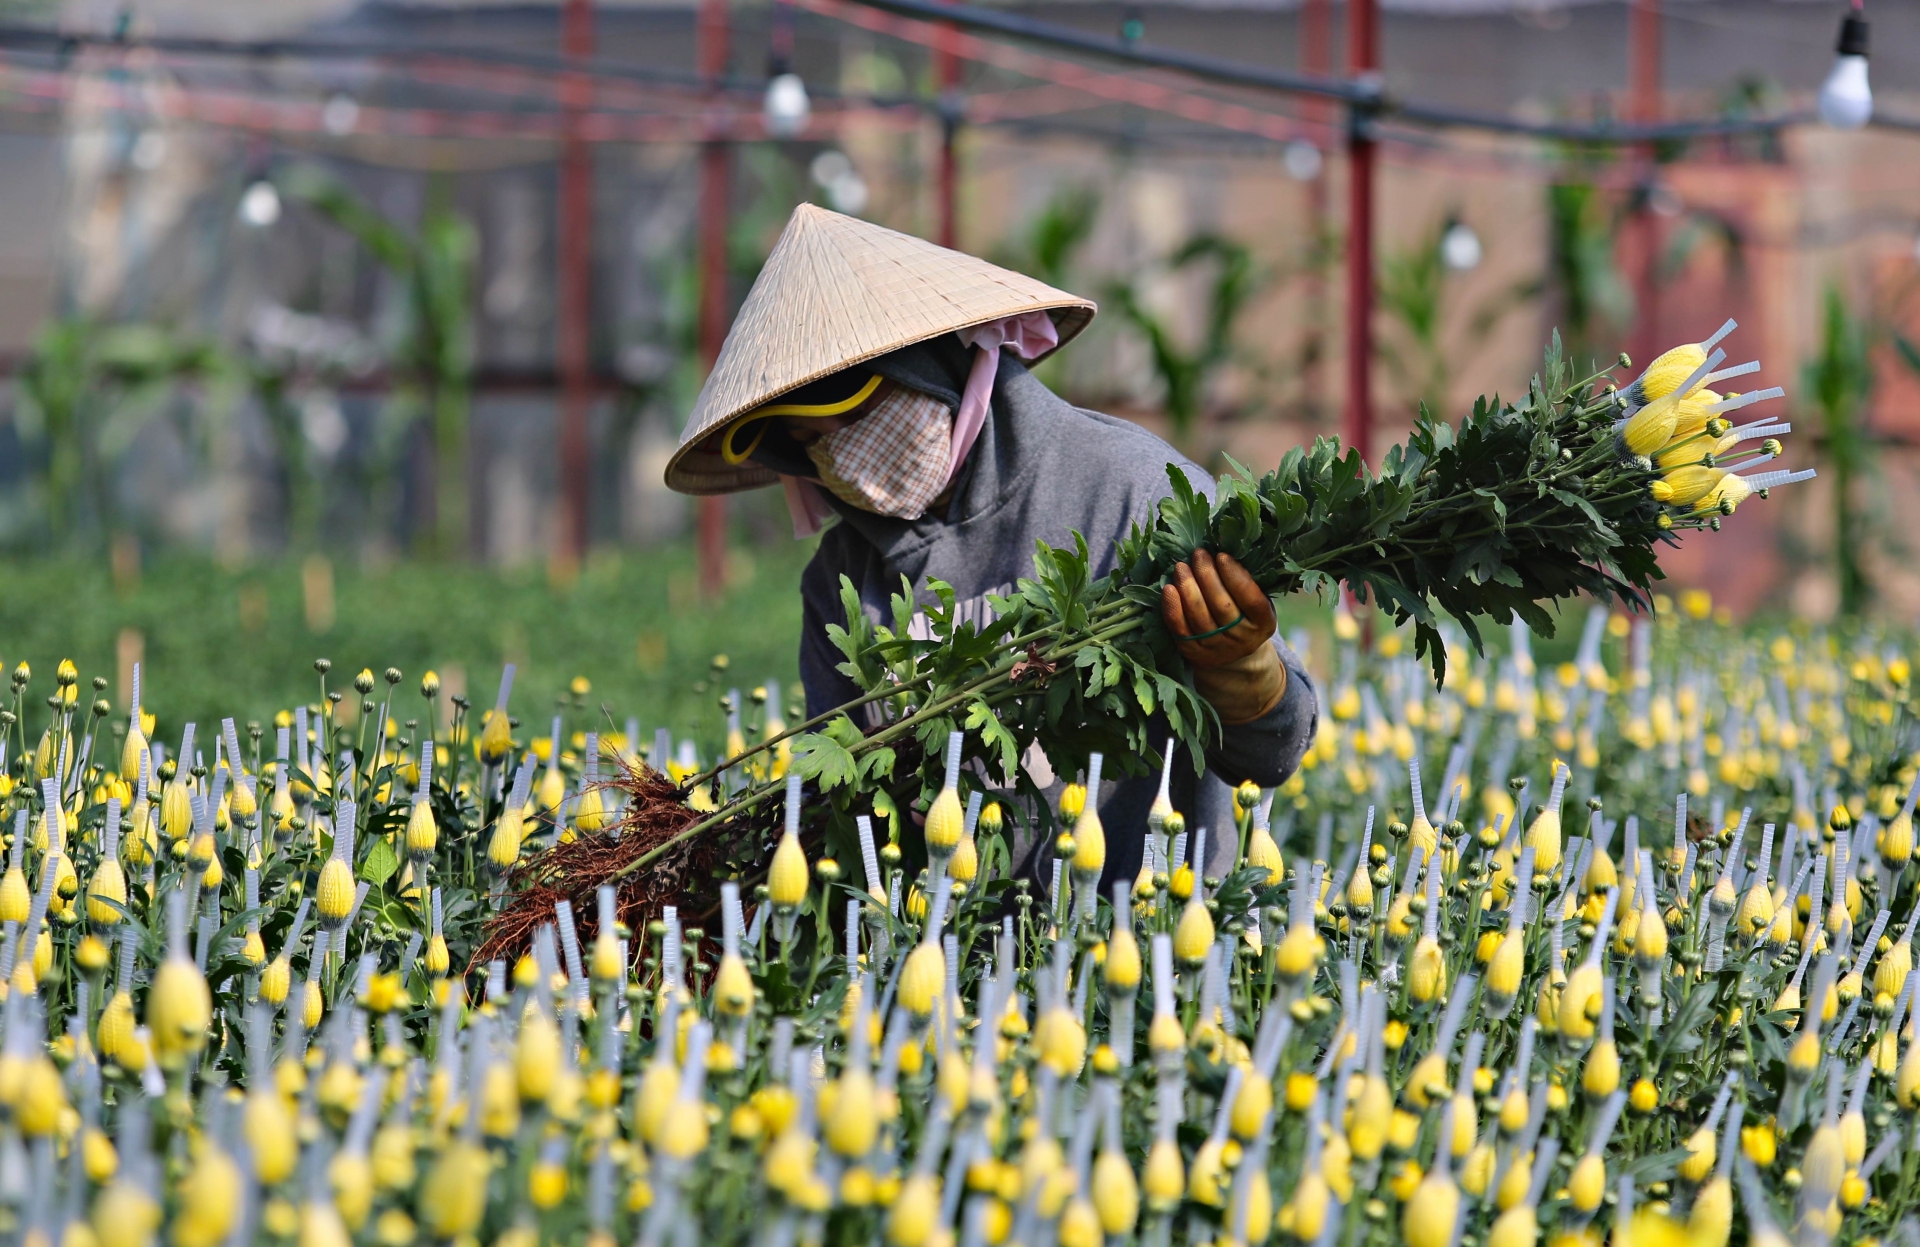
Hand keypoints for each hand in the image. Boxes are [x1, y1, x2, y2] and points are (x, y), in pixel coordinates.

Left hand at [1160, 549, 1284, 723]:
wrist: (1233, 656)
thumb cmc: (1244, 616)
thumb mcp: (1255, 602)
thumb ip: (1246, 581)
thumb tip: (1223, 547)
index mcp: (1263, 622)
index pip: (1250, 598)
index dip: (1235, 576)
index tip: (1221, 556)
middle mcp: (1242, 638)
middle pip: (1222, 606)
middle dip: (1207, 576)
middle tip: (1198, 554)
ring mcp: (1217, 648)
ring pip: (1199, 617)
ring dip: (1187, 588)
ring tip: (1181, 566)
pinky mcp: (1194, 653)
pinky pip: (1180, 630)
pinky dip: (1172, 608)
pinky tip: (1168, 589)